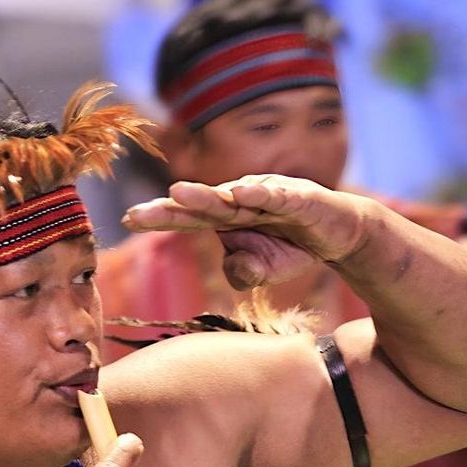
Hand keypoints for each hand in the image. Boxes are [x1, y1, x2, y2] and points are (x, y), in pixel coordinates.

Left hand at [123, 175, 369, 290]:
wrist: (340, 233)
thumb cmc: (292, 246)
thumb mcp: (264, 271)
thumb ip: (243, 274)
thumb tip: (234, 270)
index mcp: (226, 217)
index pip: (186, 218)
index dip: (159, 217)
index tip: (126, 218)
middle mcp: (242, 201)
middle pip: (200, 205)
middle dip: (168, 207)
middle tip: (137, 212)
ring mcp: (269, 196)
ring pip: (234, 197)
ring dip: (206, 195)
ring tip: (178, 192)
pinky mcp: (300, 197)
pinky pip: (278, 196)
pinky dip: (260, 194)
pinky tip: (241, 193)